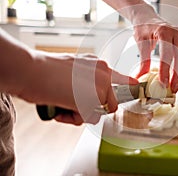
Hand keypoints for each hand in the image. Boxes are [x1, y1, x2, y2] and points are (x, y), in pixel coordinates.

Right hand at [22, 52, 137, 124]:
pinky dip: (73, 118)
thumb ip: (86, 79)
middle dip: (94, 108)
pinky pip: (89, 119)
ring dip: (81, 113)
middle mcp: (104, 74)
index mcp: (99, 65)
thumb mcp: (73, 68)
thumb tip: (89, 95)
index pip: (124, 78)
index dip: (129, 87)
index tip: (136, 89)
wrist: (32, 70)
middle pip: (111, 102)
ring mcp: (101, 86)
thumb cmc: (46, 69)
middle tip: (76, 103)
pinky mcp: (94, 99)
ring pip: (100, 112)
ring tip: (64, 104)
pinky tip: (62, 108)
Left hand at [133, 17, 177, 92]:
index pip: (166, 53)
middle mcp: (175, 33)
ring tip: (177, 87)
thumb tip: (141, 77)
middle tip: (173, 89)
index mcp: (164, 31)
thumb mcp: (140, 42)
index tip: (163, 83)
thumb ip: (143, 60)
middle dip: (177, 74)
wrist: (146, 17)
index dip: (165, 69)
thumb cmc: (142, 28)